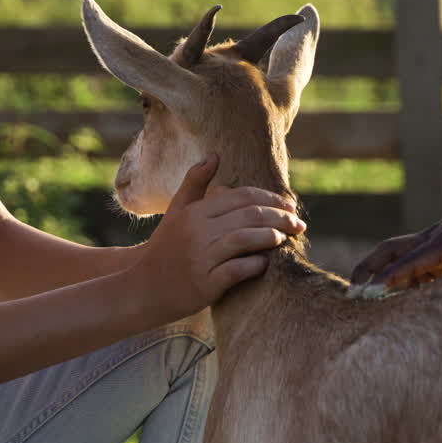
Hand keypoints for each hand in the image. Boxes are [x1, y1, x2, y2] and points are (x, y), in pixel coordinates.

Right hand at [127, 154, 306, 321]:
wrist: (142, 288)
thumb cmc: (165, 247)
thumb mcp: (176, 211)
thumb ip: (195, 182)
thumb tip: (215, 154)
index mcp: (194, 212)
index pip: (241, 196)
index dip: (270, 199)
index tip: (289, 205)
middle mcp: (197, 232)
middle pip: (249, 215)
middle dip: (281, 217)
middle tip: (299, 223)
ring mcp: (201, 258)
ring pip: (245, 239)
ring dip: (272, 237)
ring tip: (285, 238)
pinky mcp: (205, 284)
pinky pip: (237, 270)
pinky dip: (255, 264)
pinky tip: (265, 263)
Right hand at [348, 189, 441, 294]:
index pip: (415, 259)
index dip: (394, 276)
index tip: (373, 291)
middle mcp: (435, 238)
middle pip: (391, 250)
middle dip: (368, 268)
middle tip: (352, 292)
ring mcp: (435, 241)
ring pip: (399, 256)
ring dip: (381, 274)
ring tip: (370, 300)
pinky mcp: (441, 247)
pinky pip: (415, 263)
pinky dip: (404, 278)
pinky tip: (406, 297)